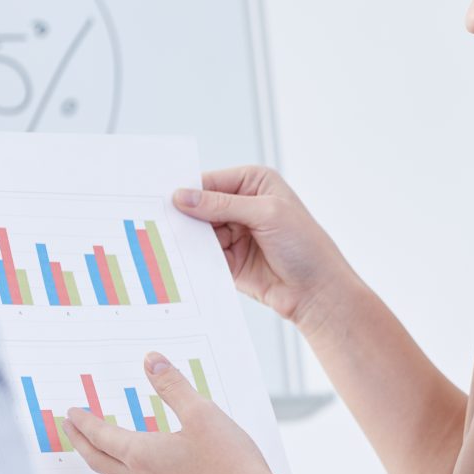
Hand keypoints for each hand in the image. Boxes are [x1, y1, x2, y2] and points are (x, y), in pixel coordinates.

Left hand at [62, 352, 277, 473]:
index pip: (102, 436)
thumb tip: (151, 359)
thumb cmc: (229, 462)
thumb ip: (173, 385)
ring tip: (94, 451)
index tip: (70, 412)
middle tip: (69, 428)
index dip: (84, 422)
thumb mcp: (202, 412)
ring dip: (97, 463)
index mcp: (142, 455)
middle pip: (97, 461)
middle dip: (80, 442)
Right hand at [174, 166, 351, 332]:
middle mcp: (242, 205)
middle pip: (199, 207)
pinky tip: (179, 262)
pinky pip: (203, 255)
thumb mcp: (266, 214)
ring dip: (186, 239)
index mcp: (253, 183)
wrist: (317, 292)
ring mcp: (234, 233)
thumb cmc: (305, 245)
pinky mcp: (228, 259)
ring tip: (165, 243)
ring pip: (198, 232)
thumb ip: (222, 204)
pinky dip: (193, 258)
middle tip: (156, 221)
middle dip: (182, 216)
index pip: (210, 181)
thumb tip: (182, 196)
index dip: (186, 190)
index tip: (160, 198)